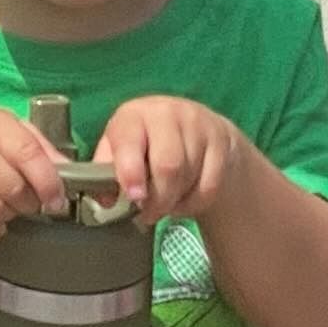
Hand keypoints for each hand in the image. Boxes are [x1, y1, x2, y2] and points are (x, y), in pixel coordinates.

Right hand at [0, 108, 66, 245]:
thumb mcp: (13, 137)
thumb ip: (43, 151)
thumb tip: (70, 172)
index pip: (28, 153)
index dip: (48, 182)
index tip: (56, 200)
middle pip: (13, 187)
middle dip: (27, 203)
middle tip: (25, 202)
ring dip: (6, 218)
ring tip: (4, 209)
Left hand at [93, 96, 240, 224]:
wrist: (197, 128)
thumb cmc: (149, 144)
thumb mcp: (120, 150)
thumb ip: (106, 172)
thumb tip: (105, 201)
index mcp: (134, 115)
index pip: (132, 142)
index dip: (132, 172)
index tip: (134, 197)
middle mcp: (167, 112)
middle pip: (168, 165)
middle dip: (158, 199)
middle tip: (149, 213)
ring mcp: (199, 124)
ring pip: (190, 177)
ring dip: (175, 201)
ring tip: (166, 203)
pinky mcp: (222, 140)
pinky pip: (211, 184)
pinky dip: (196, 202)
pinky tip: (185, 200)